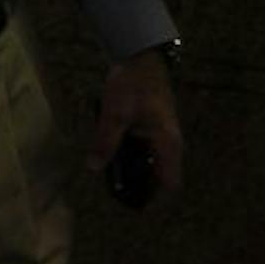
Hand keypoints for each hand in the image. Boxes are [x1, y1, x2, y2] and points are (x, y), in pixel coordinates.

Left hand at [89, 48, 182, 201]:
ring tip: (114, 179)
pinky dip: (134, 158)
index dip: (155, 198)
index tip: (136, 206)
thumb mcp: (114, 114)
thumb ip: (105, 142)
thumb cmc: (132, 84)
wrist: (140, 57)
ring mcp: (163, 134)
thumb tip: (94, 167)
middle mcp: (170, 142)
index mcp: (167, 143)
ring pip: (153, 163)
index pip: (170, 183)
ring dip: (137, 172)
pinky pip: (147, 150)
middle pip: (161, 176)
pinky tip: (114, 156)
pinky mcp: (154, 127)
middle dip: (142, 187)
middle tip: (118, 195)